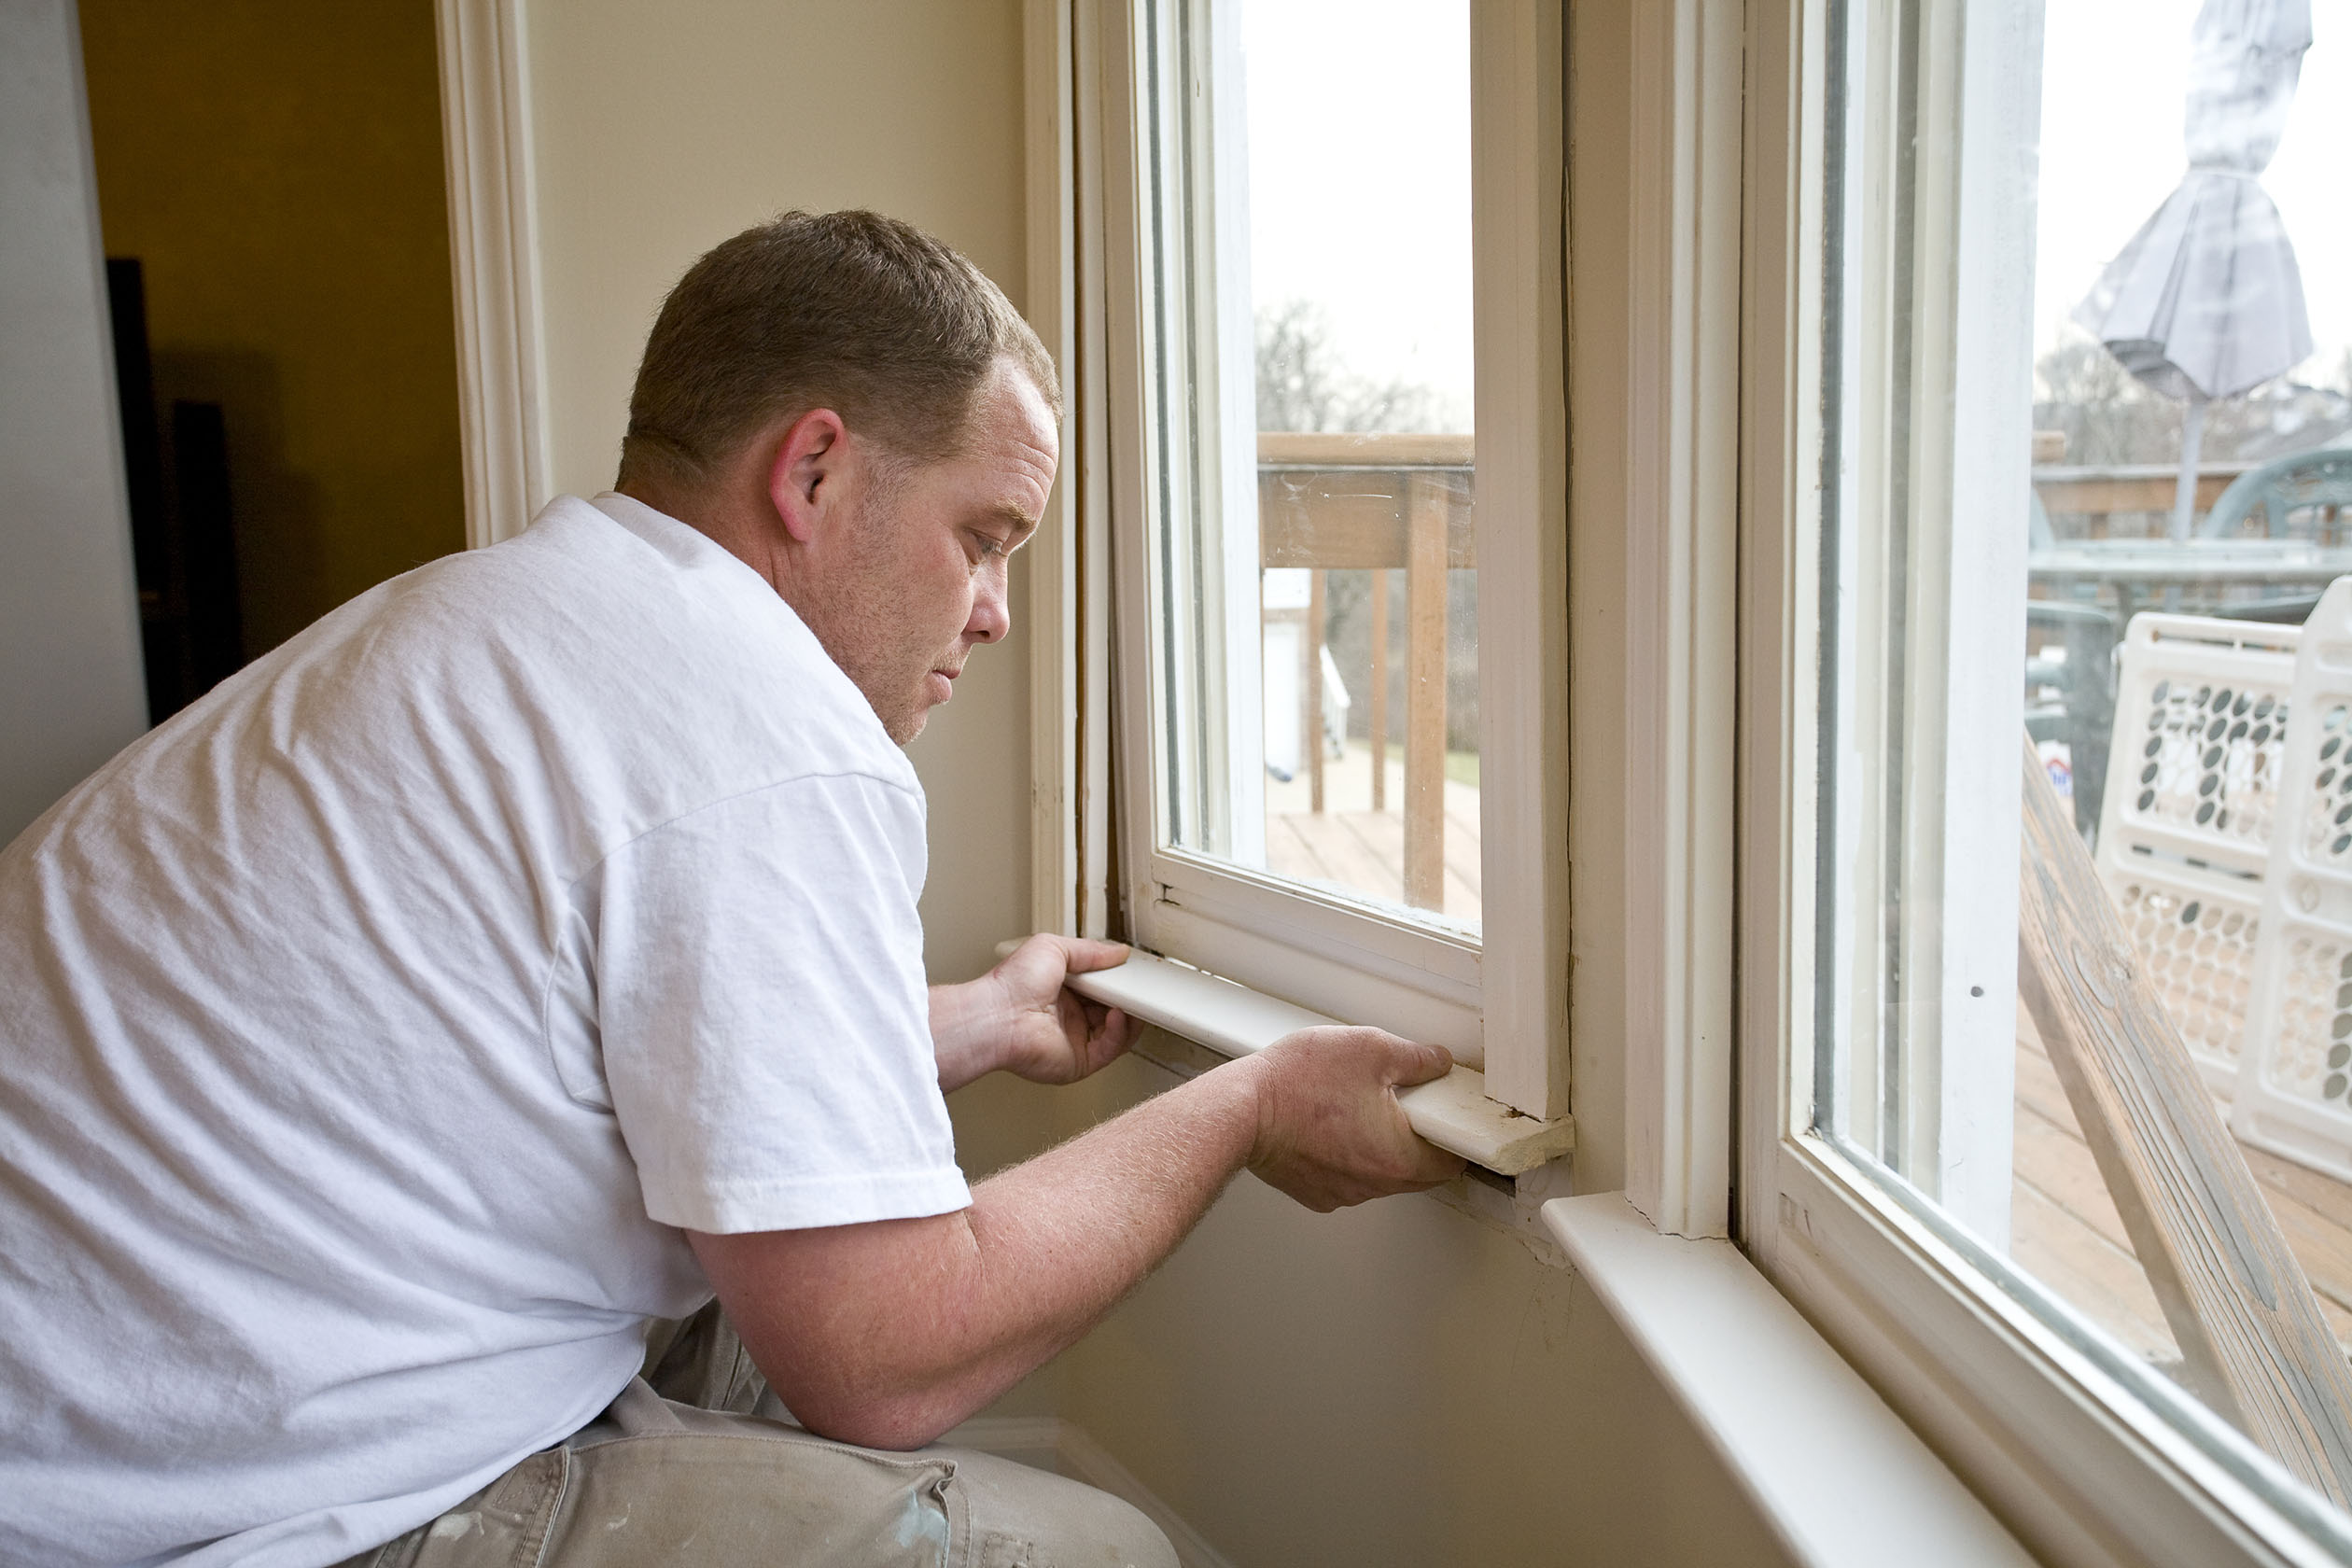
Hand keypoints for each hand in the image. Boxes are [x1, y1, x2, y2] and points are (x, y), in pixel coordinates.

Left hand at [930, 935, 1141, 1090]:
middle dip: (1127, 997)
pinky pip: (1110, 1049)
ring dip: (1129, 1015)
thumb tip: (1117, 952)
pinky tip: (1118, 1015)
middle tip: (1137, 984)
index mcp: (1063, 992)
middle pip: (1113, 1009)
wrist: (997, 1015)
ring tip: (1131, 999)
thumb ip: (1089, 950)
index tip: (1131, 971)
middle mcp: (1070, 1018)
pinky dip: (1120, 1032)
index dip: (1116, 980)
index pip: (1101, 987)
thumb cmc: (1012, 984)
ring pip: (1117, 1032)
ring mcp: (1075, 1041)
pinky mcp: (1079, 1062)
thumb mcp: (1054, 948)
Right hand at [1240, 1027, 1464, 1210]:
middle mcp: (1373, 1185)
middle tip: (1402, 1105)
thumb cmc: (1300, 1084)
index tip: (1446, 1118)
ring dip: (1379, 1149)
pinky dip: (1346, 1158)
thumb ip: (1416, 1058)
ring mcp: (1342, 1194)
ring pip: (1380, 1175)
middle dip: (1417, 1141)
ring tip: (1357, 1109)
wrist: (1242, 1110)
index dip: (1453, 1137)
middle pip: (1418, 1172)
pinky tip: (1330, 1126)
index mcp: (1398, 1157)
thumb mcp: (1370, 1049)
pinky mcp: (1315, 1194)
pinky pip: (1347, 1179)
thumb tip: (1438, 1062)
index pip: (1451, 1163)